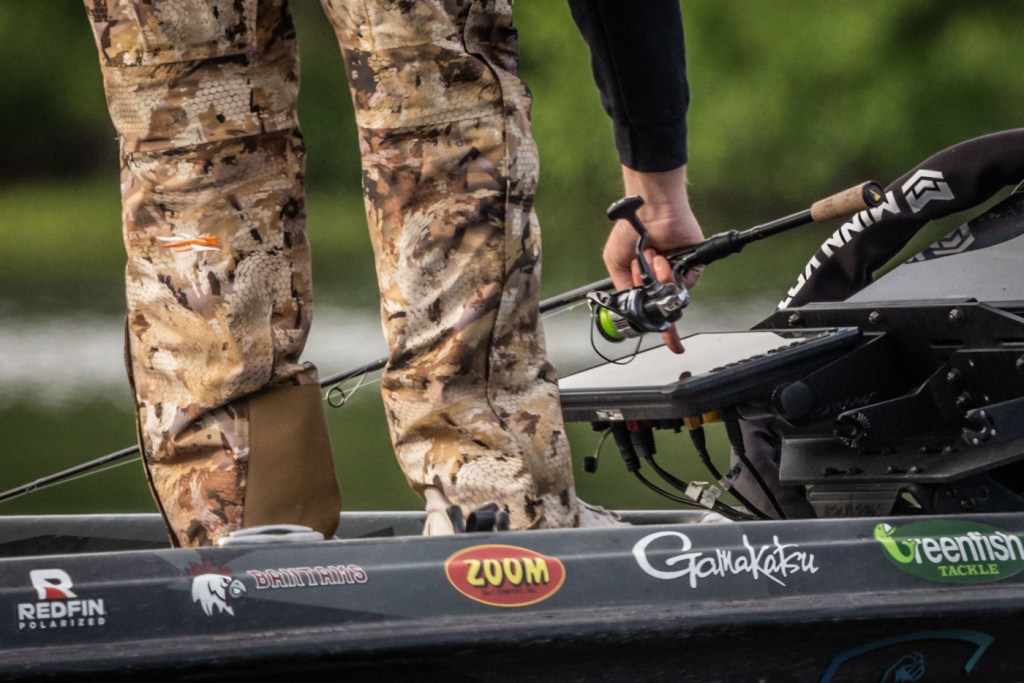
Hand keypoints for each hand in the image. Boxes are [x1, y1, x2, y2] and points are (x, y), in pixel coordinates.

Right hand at [603, 164, 704, 352]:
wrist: (648, 212)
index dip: (665, 329)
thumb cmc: (630, 230)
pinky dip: (669, 272)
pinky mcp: (692, 264)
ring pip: (672, 294)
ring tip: (651, 259)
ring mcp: (678, 272)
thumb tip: (632, 305)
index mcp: (646, 280)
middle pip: (664, 304)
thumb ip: (624, 288)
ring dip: (657, 278)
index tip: (673, 345)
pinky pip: (684, 282)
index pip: (655, 309)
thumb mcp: (615, 264)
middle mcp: (663, 278)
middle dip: (649, 293)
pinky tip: (661, 257)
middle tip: (641, 275)